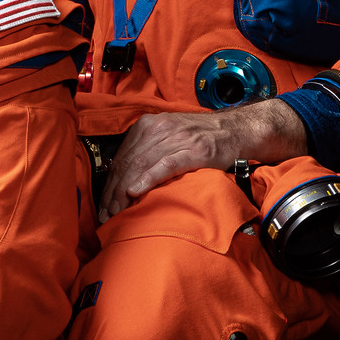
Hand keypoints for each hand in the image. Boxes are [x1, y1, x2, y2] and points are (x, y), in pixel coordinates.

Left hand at [98, 100, 307, 219]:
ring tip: (117, 212)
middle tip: (106, 214)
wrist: (236, 130)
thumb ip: (147, 151)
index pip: (121, 157)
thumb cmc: (201, 138)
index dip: (109, 183)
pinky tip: (136, 191)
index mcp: (148, 125)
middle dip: (113, 192)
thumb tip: (123, 178)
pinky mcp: (193, 150)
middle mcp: (158, 129)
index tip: (103, 205)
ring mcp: (176, 138)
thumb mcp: (168, 137)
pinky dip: (148, 178)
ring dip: (125, 192)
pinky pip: (165, 164)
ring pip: (141, 165)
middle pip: (127, 163)